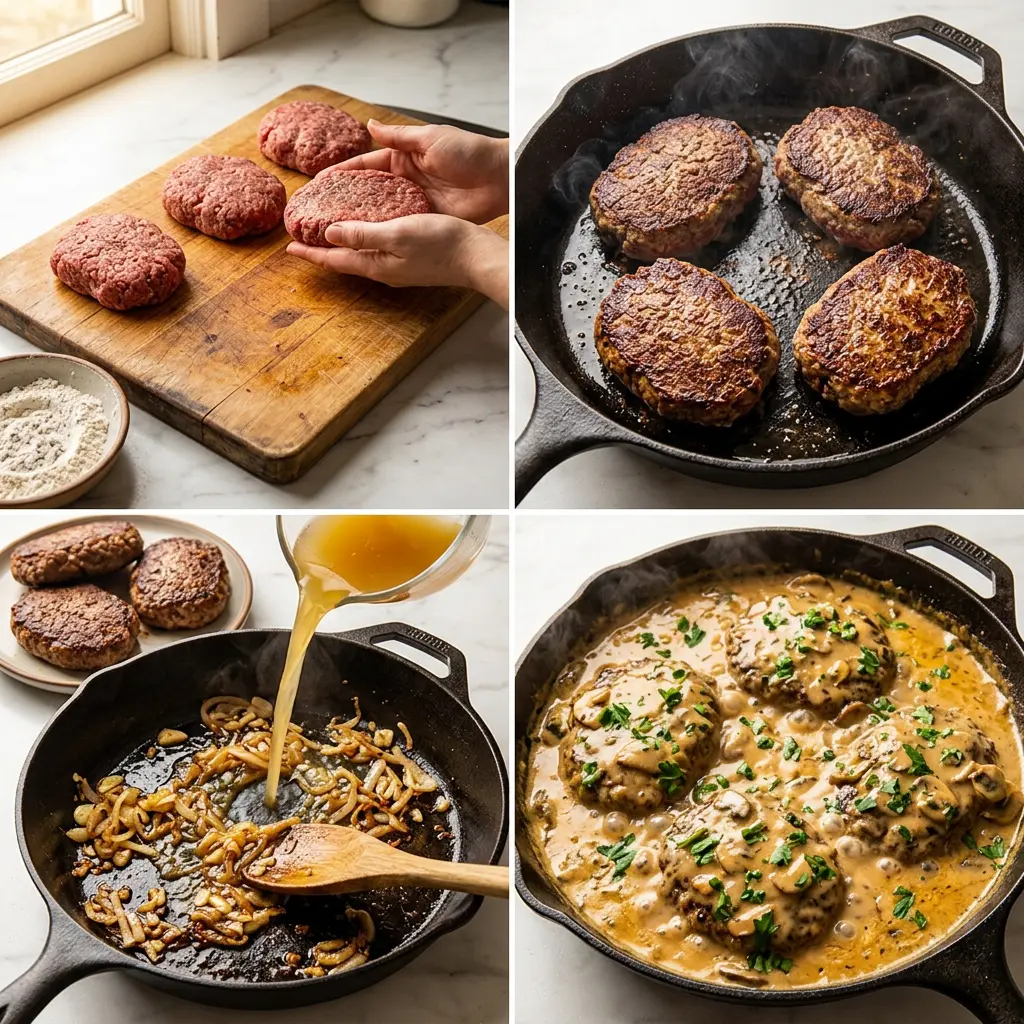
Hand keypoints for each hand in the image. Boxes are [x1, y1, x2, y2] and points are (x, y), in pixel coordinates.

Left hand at [286, 214, 507, 308]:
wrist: (476, 256)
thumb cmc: (441, 243)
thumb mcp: (397, 232)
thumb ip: (362, 234)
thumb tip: (329, 233)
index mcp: (377, 264)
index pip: (335, 260)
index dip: (312, 253)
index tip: (289, 249)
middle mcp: (385, 270)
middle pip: (345, 261)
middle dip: (323, 251)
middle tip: (303, 241)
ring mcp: (399, 267)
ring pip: (362, 256)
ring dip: (343, 246)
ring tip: (328, 235)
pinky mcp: (412, 260)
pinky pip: (379, 251)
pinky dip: (364, 240)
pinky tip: (366, 231)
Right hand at [328, 120, 508, 223]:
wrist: (498, 178)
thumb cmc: (469, 152)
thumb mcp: (430, 138)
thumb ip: (398, 136)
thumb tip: (368, 125)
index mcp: (403, 158)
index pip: (365, 166)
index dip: (342, 174)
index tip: (319, 183)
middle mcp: (405, 181)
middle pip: (368, 192)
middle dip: (345, 201)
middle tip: (319, 212)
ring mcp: (415, 202)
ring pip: (381, 213)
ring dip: (360, 220)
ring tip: (334, 230)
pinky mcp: (427, 220)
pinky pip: (401, 227)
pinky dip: (384, 233)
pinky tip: (364, 240)